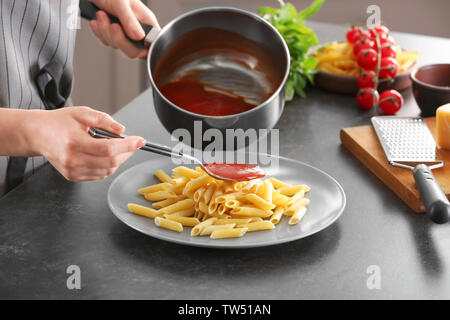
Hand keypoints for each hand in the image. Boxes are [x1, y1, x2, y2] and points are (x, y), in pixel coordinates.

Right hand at [28, 107, 145, 181]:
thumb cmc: (59, 122)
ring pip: (107, 171)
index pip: (108, 148)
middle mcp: (72, 160)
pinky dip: (108, 166)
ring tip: (118, 147)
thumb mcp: (82, 113)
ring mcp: (72, 171)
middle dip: (127, 153)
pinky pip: (99, 175)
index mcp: (74, 142)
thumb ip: (103, 120)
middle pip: (110, 162)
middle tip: (132, 143)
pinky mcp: (72, 176)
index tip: (140, 140)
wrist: (37, 134)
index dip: (128, 145)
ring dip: (119, 160)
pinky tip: (106, 155)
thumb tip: (121, 130)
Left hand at [89, 0, 159, 58]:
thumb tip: (139, 36)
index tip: (140, 52)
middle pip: (134, 50)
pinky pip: (106, 41)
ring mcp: (124, 34)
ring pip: (117, 46)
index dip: (148, 51)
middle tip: (113, 25)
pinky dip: (99, 32)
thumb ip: (130, 20)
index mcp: (146, 22)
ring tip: (101, 15)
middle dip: (119, 39)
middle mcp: (137, 30)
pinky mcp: (112, 34)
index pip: (153, 43)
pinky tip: (97, 20)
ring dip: (105, 32)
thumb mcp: (122, 3)